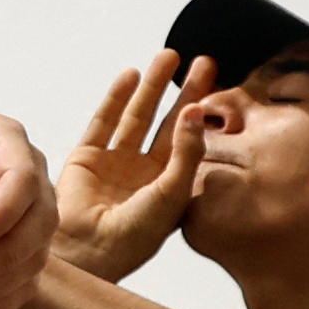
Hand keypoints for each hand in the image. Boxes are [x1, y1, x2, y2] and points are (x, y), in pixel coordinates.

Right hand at [50, 54, 216, 281]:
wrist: (89, 252)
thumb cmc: (134, 237)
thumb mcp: (172, 193)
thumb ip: (186, 151)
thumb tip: (195, 110)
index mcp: (170, 186)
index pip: (192, 140)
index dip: (205, 112)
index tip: (221, 84)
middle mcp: (145, 173)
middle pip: (169, 122)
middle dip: (185, 91)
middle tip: (203, 61)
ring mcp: (116, 164)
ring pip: (138, 115)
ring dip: (153, 86)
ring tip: (168, 56)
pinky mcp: (88, 158)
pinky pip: (105, 121)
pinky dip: (116, 98)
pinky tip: (130, 75)